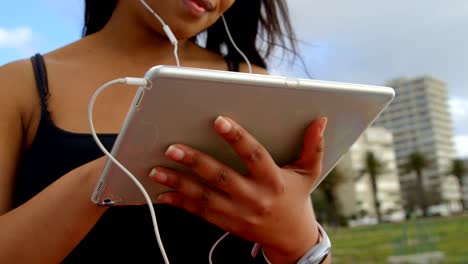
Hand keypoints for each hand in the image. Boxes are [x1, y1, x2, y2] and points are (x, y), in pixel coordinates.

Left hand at [149, 116, 326, 262]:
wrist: (290, 238)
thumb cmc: (296, 199)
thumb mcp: (308, 173)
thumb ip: (312, 146)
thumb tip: (320, 121)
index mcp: (273, 180)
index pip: (254, 155)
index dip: (237, 138)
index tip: (218, 121)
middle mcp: (254, 197)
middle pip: (222, 177)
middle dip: (196, 161)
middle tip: (173, 147)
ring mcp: (238, 212)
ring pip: (204, 196)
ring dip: (179, 183)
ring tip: (157, 170)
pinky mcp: (226, 222)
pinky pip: (200, 212)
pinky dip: (180, 203)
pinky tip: (163, 194)